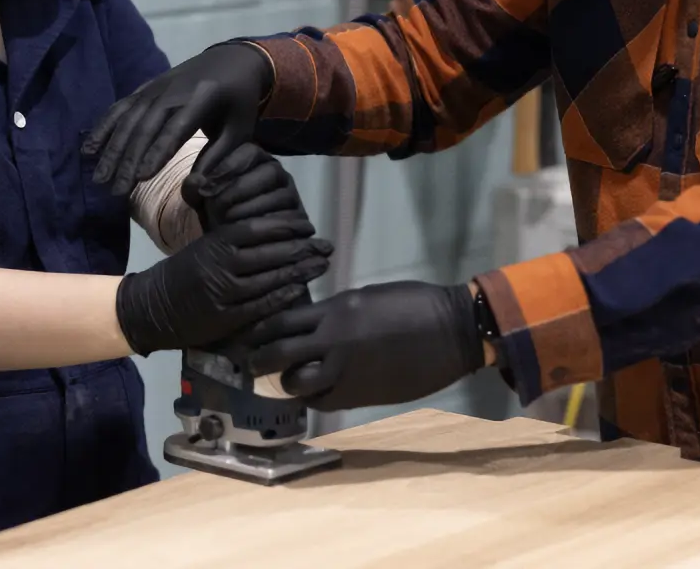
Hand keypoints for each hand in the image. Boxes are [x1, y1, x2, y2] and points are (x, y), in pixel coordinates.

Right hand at [83, 43, 273, 195]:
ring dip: (111, 150)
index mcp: (202, 98)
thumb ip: (219, 157)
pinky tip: (89, 150)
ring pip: (128, 119)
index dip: (157, 152)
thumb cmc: (239, 102)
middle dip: (128, 160)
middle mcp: (173, 90)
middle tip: (116, 191)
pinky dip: (103, 128)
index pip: (175, 128)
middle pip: (145, 127)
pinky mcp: (144, 88)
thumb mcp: (240, 130)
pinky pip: (120, 108)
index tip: (140, 179)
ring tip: (100, 179)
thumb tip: (196, 186)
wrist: (232, 60)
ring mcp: (155, 87)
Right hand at [116, 215, 331, 355]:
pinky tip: (299, 289)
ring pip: (269, 279)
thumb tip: (278, 233)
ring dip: (298, 272)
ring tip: (320, 265)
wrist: (154, 306)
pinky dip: (282, 297)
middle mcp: (221, 264)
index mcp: (215, 242)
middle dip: (302, 249)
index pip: (258, 229)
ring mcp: (223, 292)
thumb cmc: (185, 272)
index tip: (308, 226)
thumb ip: (234, 241)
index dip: (286, 226)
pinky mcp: (226, 317)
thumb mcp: (205, 247)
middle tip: (326, 246)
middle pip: (269, 253)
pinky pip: (260, 305)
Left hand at [181, 142, 304, 230]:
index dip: (228, 166)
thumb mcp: (200, 201)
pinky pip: (289, 219)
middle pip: (270, 171)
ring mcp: (291, 195)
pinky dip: (265, 226)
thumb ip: (193, 189)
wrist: (232, 244)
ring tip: (226, 220)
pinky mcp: (298, 219)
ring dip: (251, 208)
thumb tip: (195, 182)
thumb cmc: (217, 214)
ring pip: (281, 196)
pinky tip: (244, 233)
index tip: (206, 187)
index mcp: (255, 159)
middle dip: (240, 189)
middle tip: (216, 206)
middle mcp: (277, 173)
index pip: (250, 150)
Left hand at [245, 280, 482, 411]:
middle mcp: (333, 340)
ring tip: (288, 380)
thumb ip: (335, 312)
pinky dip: (313, 398)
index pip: (281, 321)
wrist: (451, 332)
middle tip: (253, 364)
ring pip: (296, 383)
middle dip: (260, 360)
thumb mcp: (366, 298)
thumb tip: (312, 323)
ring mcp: (346, 370)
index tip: (248, 336)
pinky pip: (323, 402)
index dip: (259, 331)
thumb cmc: (413, 305)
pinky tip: (316, 393)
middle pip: (278, 354)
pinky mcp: (361, 394)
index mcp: (335, 310)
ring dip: (288, 383)